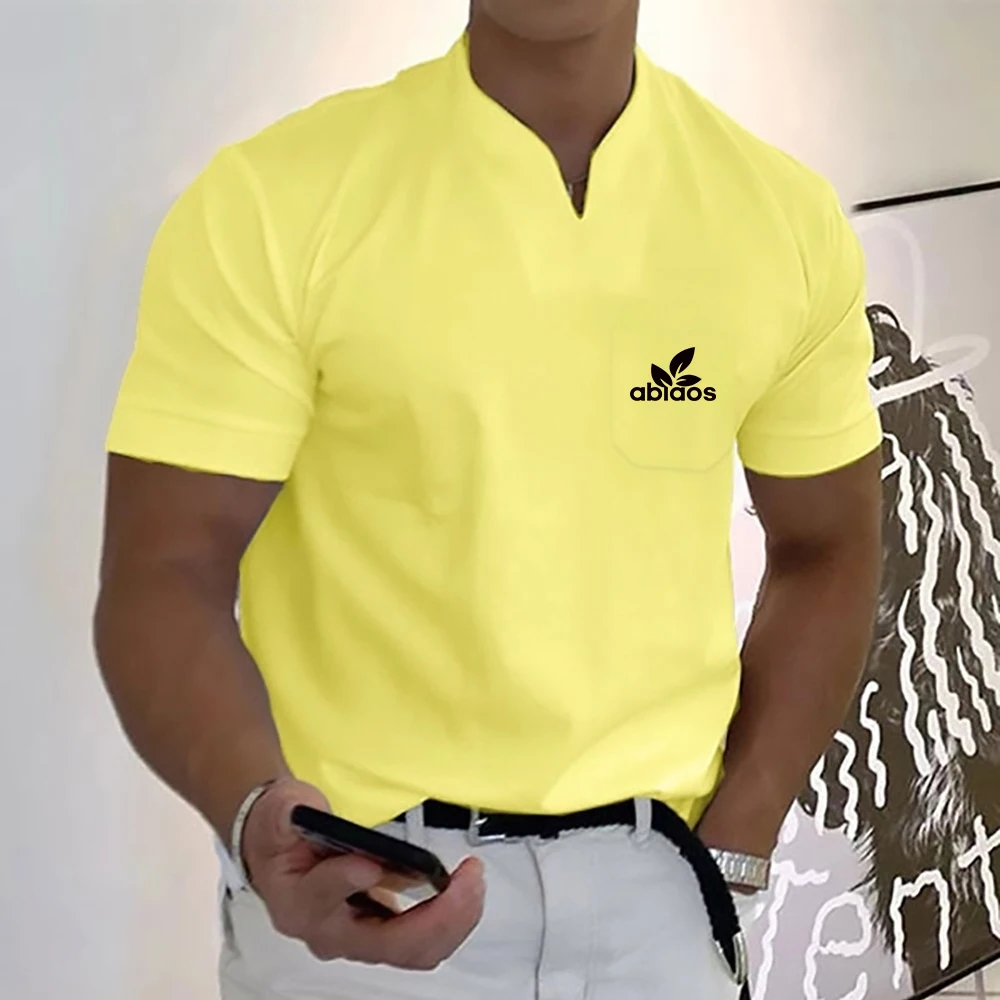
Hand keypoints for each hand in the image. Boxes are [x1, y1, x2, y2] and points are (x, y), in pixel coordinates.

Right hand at [241, 779, 485, 969]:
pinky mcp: (380, 934)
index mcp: (297, 902)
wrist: (280, 850)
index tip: (372, 862)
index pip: (322, 899)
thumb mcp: (282, 811)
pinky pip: (421, 942)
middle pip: (389, 944)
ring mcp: (357, 939)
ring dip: (453, 920)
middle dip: (437, 914)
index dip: (347, 880)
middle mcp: (329, 933)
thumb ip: (294, 815)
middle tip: (467, 877)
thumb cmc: (282, 831)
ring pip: (413, 951)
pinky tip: (465, 892)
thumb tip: (312, 817)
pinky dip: (450, 920)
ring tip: (474, 881)